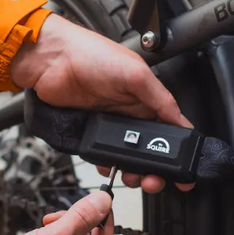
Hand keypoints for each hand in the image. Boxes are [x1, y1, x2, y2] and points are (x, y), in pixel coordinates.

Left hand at [10, 15, 193, 192]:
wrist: (50, 61)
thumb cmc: (90, 54)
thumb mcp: (135, 73)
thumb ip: (160, 98)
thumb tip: (181, 120)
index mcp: (145, 97)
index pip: (168, 127)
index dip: (176, 149)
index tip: (183, 169)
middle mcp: (129, 111)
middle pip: (148, 148)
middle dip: (154, 168)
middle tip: (154, 180)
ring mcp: (108, 123)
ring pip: (126, 156)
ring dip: (132, 171)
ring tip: (134, 177)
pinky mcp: (89, 132)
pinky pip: (101, 156)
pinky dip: (106, 166)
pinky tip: (108, 168)